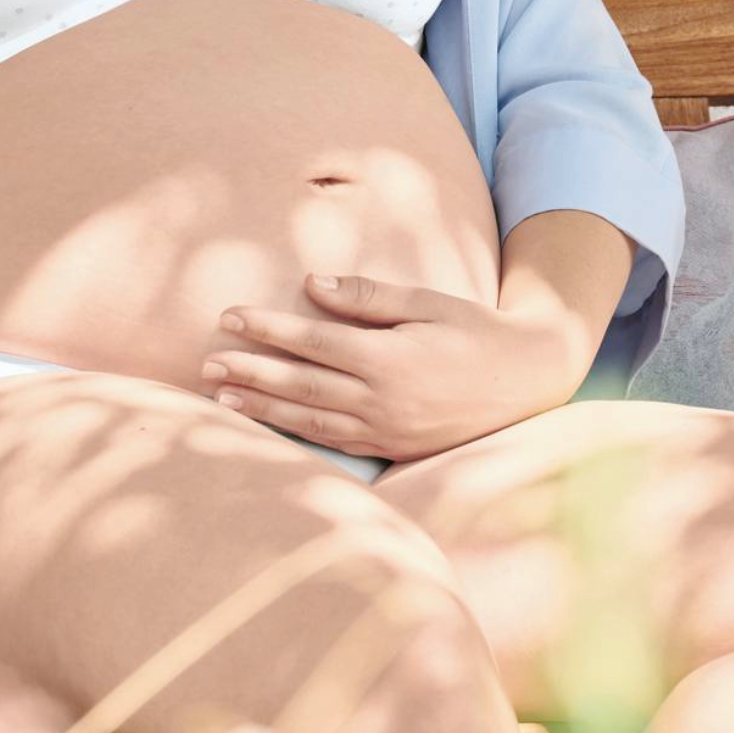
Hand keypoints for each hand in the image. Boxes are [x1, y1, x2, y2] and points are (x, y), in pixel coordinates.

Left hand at [201, 273, 584, 461]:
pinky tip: (269, 425)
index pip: (313, 343)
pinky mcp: (394, 448)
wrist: (527, 380)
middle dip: (250, 374)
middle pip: (302, 386)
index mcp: (390, 360)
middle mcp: (383, 401)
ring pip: (311, 421)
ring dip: (262, 410)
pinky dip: (296, 435)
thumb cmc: (473, 330)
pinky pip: (335, 443)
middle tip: (206, 364)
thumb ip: (368, 297)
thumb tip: (311, 284)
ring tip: (220, 398)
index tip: (229, 316)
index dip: (268, 330)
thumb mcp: (428, 302)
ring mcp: (387, 430)